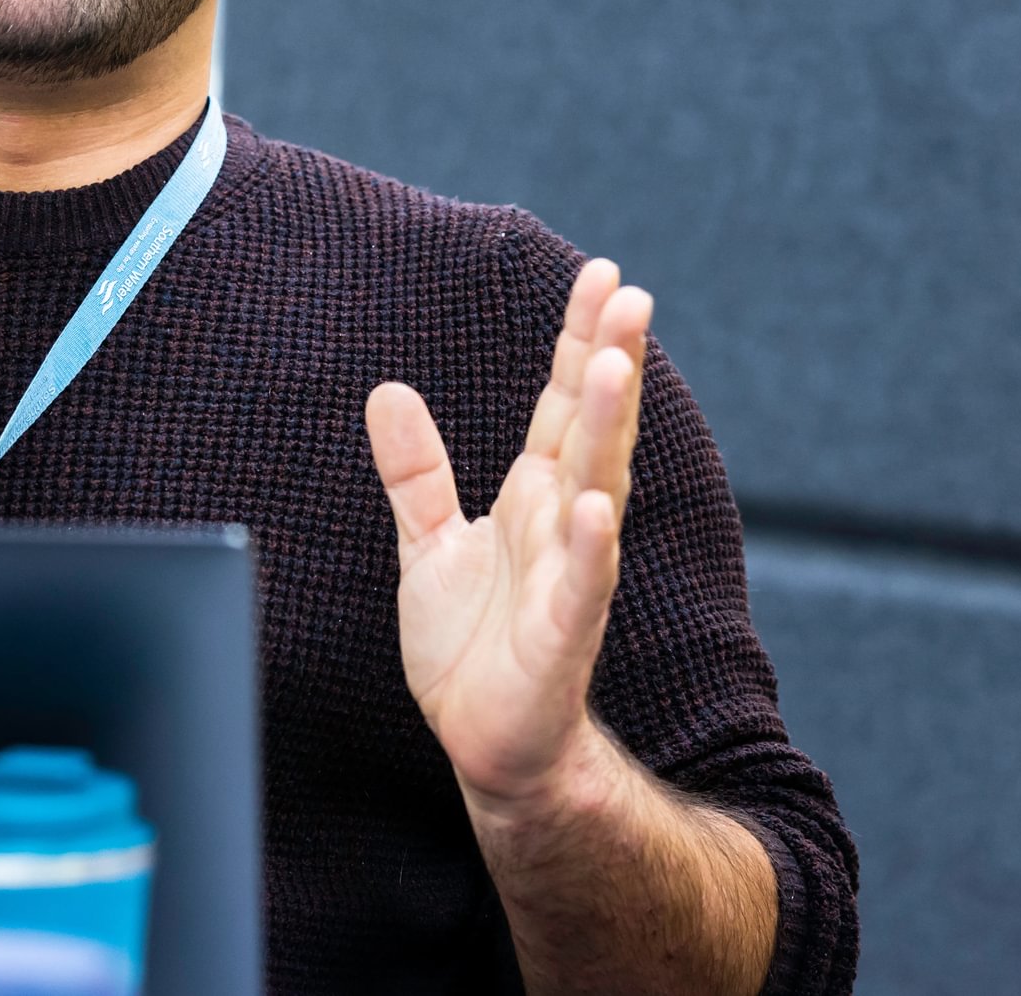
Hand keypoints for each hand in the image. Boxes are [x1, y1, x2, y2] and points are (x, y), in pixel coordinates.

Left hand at [367, 258, 649, 812]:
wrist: (485, 743)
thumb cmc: (471, 646)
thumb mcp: (429, 544)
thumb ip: (417, 471)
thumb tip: (389, 391)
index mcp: (535, 495)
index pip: (562, 402)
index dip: (579, 339)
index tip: (604, 276)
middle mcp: (561, 523)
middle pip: (590, 428)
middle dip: (609, 360)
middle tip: (630, 294)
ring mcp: (568, 575)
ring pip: (595, 488)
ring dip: (608, 429)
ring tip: (615, 365)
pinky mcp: (561, 636)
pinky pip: (581, 586)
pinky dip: (589, 547)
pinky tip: (594, 506)